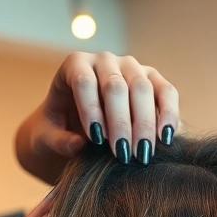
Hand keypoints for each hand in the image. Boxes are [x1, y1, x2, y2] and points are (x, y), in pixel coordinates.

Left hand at [15, 52, 179, 182]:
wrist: (78, 124)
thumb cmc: (58, 128)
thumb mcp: (47, 137)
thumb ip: (57, 141)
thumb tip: (78, 145)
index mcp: (75, 65)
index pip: (84, 82)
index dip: (91, 110)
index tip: (96, 140)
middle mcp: (105, 60)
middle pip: (116, 86)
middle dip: (121, 123)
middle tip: (124, 156)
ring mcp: (131, 67)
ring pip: (143, 88)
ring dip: (145, 123)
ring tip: (143, 154)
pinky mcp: (153, 80)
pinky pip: (166, 91)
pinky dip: (169, 114)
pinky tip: (166, 138)